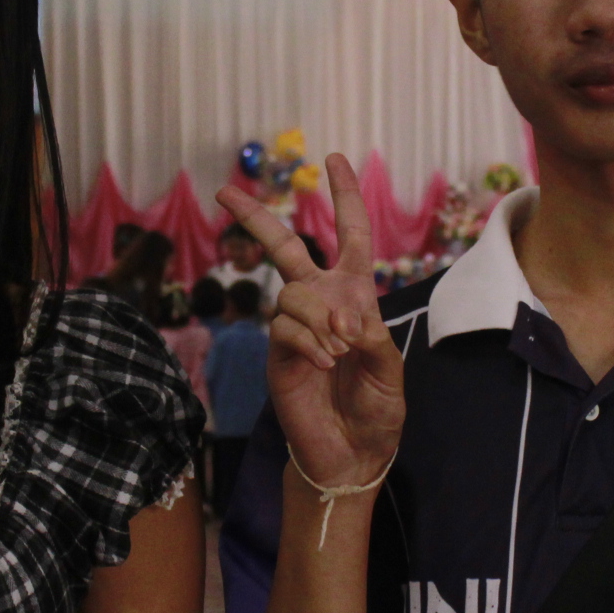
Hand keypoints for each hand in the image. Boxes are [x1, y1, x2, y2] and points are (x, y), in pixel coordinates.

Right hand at [215, 154, 402, 490]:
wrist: (351, 453)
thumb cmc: (377, 410)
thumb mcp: (390, 370)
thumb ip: (373, 339)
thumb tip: (345, 319)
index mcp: (355, 297)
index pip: (351, 237)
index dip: (346, 198)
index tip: (334, 159)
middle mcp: (320, 303)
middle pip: (286, 248)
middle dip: (256, 218)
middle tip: (223, 192)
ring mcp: (294, 328)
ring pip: (293, 293)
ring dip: (319, 317)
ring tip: (339, 351)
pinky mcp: (278, 355)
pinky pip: (284, 328)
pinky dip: (308, 341)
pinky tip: (324, 363)